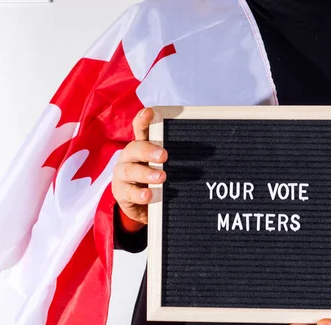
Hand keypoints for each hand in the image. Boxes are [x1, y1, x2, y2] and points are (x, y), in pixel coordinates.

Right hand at [111, 108, 167, 231]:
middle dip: (148, 150)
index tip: (150, 112)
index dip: (143, 120)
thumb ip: (176, 156)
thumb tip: (209, 150)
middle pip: (134, 149)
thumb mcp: (164, 165)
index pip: (140, 129)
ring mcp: (123, 175)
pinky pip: (129, 193)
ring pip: (130, 171)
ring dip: (146, 173)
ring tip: (162, 177)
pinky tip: (149, 195)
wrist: (139, 206)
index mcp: (141, 147)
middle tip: (164, 155)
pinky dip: (140, 194)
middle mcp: (129, 158)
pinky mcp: (121, 193)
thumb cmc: (154, 180)